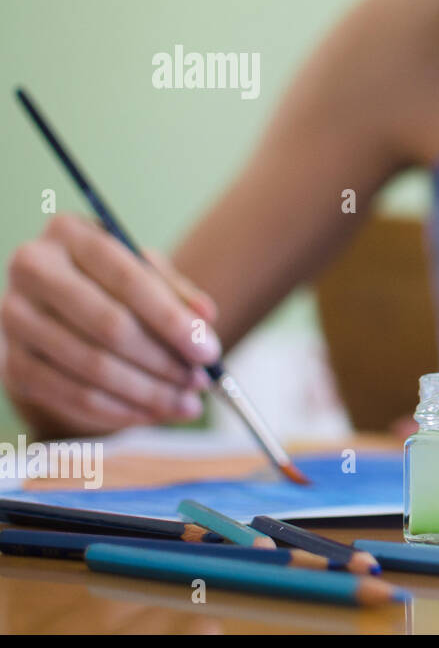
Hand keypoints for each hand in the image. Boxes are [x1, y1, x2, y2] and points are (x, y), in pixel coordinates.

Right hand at [1, 214, 221, 436]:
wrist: (59, 309)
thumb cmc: (113, 285)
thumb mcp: (145, 273)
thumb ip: (177, 293)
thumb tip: (205, 317)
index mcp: (69, 234)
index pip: (128, 278)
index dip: (172, 319)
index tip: (208, 350)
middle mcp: (32, 270)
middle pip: (109, 326)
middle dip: (164, 360)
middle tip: (201, 381)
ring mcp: (14, 318)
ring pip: (92, 367)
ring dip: (148, 392)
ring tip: (187, 403)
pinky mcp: (11, 363)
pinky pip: (72, 396)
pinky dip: (120, 411)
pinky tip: (154, 413)